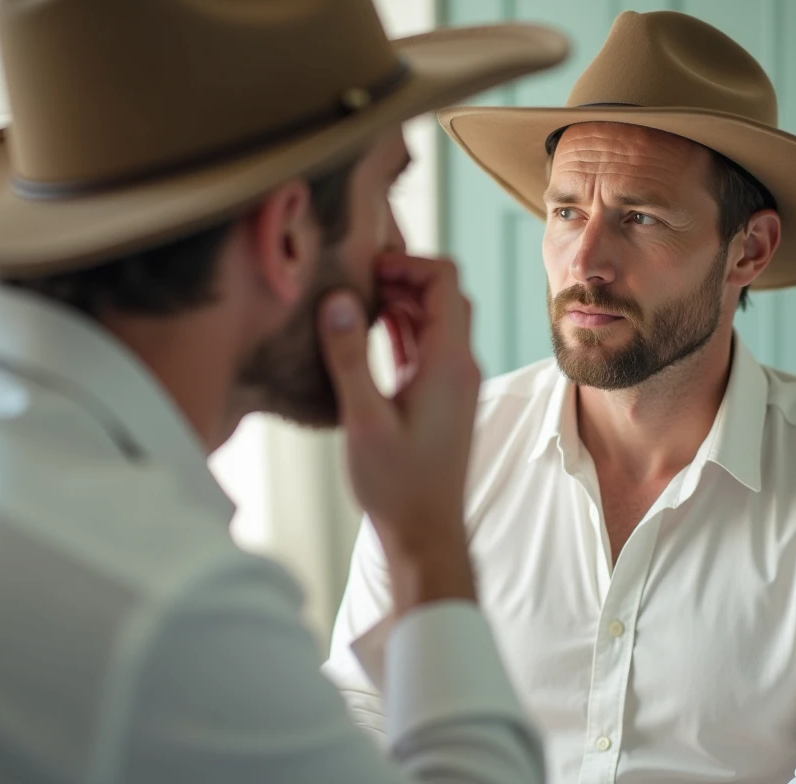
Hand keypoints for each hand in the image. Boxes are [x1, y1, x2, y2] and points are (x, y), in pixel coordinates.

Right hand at [317, 255, 479, 605]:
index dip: (407, 262)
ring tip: (353, 297)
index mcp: (449, 363)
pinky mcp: (440, 395)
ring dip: (400, 301)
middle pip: (443, 294)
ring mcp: (453, 380)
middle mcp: (459, 365)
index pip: (444, 281)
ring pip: (435, 318)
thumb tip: (335, 300)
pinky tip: (366, 326)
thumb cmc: (396, 485)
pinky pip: (425, 344)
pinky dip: (401, 327)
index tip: (366, 267)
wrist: (425, 532)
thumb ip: (349, 358)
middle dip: (402, 275)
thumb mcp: (363, 420)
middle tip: (355, 278)